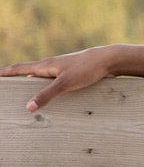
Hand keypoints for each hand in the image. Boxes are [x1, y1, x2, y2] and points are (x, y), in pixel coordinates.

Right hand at [0, 46, 116, 111]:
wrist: (110, 60)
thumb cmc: (87, 68)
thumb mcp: (65, 83)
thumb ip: (47, 95)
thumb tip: (28, 107)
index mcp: (46, 65)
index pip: (20, 68)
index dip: (6, 72)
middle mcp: (52, 65)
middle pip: (29, 72)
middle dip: (16, 79)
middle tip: (6, 86)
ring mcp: (63, 69)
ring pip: (43, 77)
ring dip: (33, 84)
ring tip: (25, 94)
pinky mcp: (74, 74)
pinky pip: (55, 81)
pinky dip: (48, 88)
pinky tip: (52, 95)